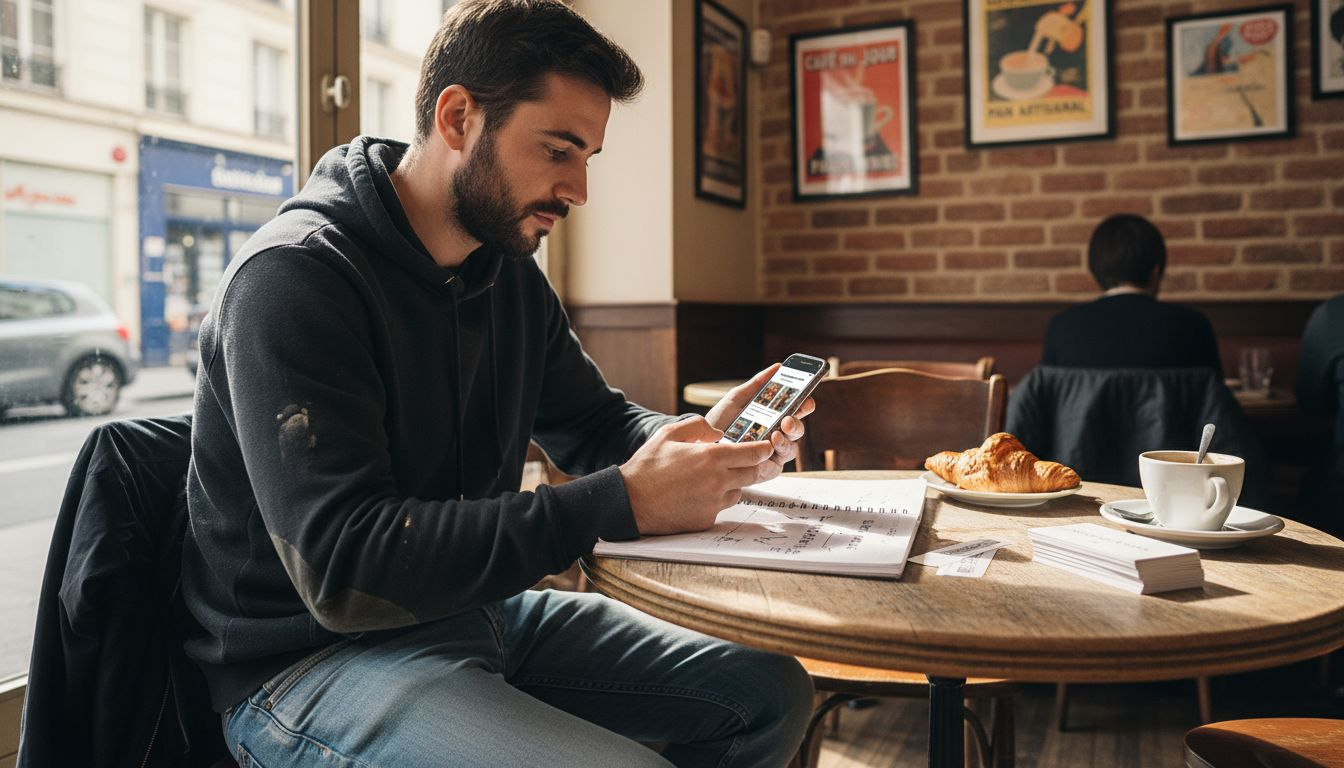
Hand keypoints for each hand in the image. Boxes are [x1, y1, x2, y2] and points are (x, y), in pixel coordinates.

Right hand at [620, 416, 774, 534]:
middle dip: (753, 466)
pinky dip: (715, 500)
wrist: (630, 501)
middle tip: (745, 461)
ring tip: (708, 478)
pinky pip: (721, 507)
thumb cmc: (647, 467)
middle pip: (754, 474)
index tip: (766, 447)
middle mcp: (718, 481)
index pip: (754, 453)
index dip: (764, 449)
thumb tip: (718, 432)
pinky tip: (695, 494)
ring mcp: (714, 503)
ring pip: (738, 491)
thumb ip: (698, 427)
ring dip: (732, 483)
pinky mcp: (707, 520)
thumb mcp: (669, 434)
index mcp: (711, 458)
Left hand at [706, 364, 816, 482]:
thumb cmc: (720, 421)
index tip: (806, 399)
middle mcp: (776, 436)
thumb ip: (757, 383)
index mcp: (774, 418)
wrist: (700, 444)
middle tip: (788, 418)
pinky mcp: (764, 470)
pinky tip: (769, 448)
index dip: (804, 405)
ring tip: (776, 433)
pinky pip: (776, 466)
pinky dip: (774, 457)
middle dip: (797, 423)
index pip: (795, 411)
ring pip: (791, 448)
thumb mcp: (737, 399)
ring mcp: (772, 454)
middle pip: (797, 430)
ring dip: (786, 440)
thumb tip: (778, 367)